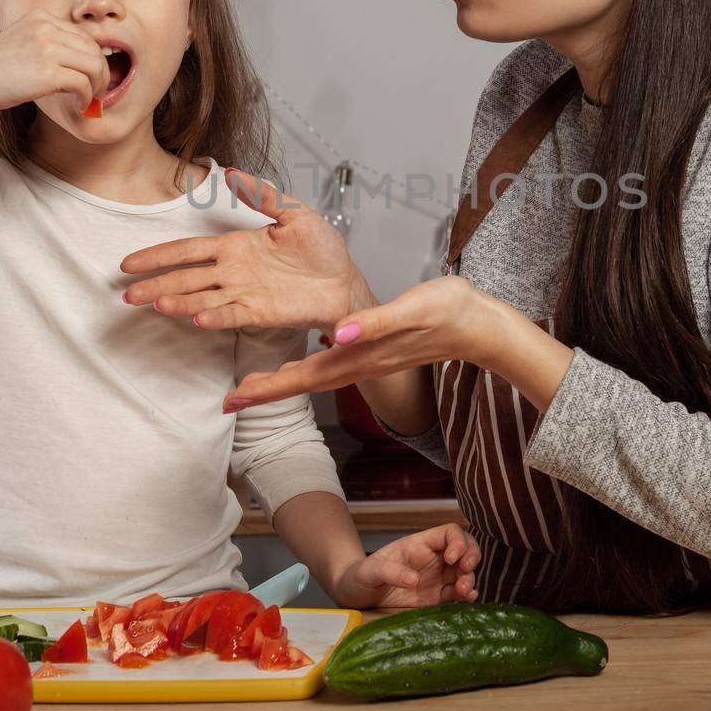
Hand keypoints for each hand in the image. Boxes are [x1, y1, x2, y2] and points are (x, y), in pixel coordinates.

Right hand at [0, 11, 109, 117]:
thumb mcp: (21, 44)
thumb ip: (47, 45)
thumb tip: (82, 62)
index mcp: (40, 18)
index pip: (84, 36)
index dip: (93, 58)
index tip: (91, 77)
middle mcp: (46, 28)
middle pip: (94, 49)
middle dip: (101, 73)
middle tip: (97, 91)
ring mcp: (47, 48)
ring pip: (95, 65)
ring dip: (98, 86)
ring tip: (89, 99)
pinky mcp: (47, 72)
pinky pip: (84, 84)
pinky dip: (87, 97)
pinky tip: (79, 105)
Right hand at [120, 169, 371, 331]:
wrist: (345, 281)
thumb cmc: (322, 250)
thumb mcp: (294, 213)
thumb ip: (262, 196)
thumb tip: (230, 174)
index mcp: (236, 246)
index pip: (189, 250)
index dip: (159, 255)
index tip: (130, 262)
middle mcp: (233, 271)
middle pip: (186, 277)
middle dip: (156, 283)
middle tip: (126, 293)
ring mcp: (244, 293)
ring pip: (202, 297)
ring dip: (178, 300)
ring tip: (154, 302)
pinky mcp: (260, 312)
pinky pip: (232, 314)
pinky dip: (214, 315)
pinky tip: (195, 316)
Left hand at [222, 276, 496, 409]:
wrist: (481, 326)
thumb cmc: (450, 311)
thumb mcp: (413, 308)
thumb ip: (374, 323)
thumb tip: (336, 334)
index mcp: (363, 355)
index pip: (305, 377)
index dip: (268, 388)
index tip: (235, 399)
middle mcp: (362, 364)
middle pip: (304, 383)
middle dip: (266, 393)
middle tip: (229, 401)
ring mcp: (369, 362)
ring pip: (316, 378)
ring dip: (283, 384)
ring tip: (254, 387)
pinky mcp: (376, 354)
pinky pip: (332, 369)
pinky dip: (307, 370)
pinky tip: (300, 364)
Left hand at [330, 524, 481, 608]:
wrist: (355, 598)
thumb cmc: (360, 577)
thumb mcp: (368, 571)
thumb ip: (388, 571)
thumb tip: (414, 579)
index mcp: (419, 545)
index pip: (449, 533)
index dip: (457, 541)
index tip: (452, 557)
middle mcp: (433, 560)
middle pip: (465, 549)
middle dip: (472, 555)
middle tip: (466, 569)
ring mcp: (437, 579)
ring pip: (465, 572)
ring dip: (470, 578)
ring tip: (464, 590)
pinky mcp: (436, 599)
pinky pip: (457, 594)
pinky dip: (467, 595)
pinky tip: (469, 598)